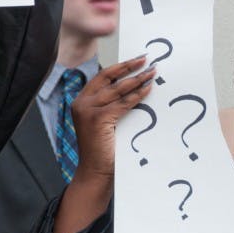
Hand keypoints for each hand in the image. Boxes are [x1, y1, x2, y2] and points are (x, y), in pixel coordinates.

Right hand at [72, 55, 154, 181]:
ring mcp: (87, 110)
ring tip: (152, 73)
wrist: (95, 172)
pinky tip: (148, 89)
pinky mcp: (98, 119)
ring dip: (137, 79)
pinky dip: (137, 95)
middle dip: (129, 67)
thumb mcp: (105, 123)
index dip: (119, 68)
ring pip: (117, 89)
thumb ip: (112, 107)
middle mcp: (81, 103)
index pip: (102, 78)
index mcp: (81, 102)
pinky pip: (123, 103)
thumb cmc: (103, 150)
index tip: (136, 61)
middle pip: (108, 78)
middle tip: (147, 60)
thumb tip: (134, 89)